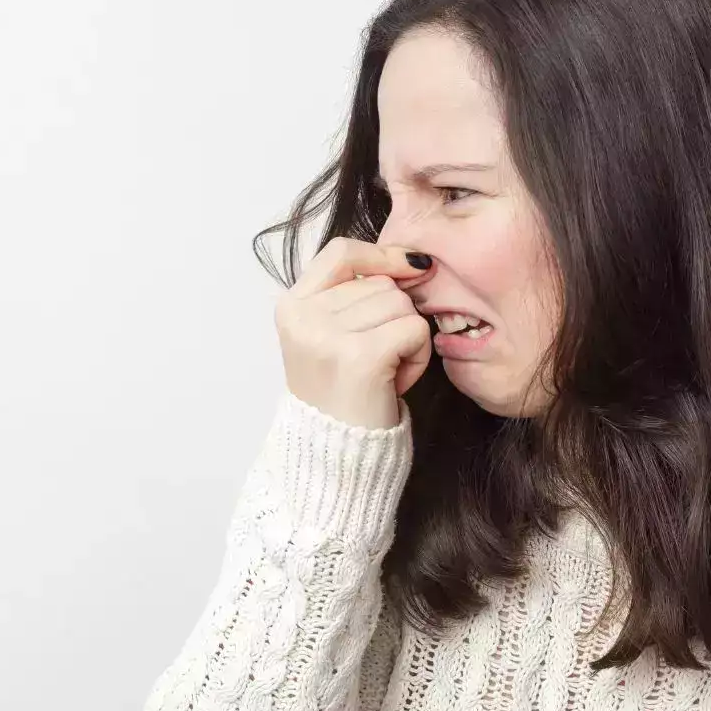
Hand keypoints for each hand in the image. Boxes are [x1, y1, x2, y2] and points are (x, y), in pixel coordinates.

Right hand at [274, 237, 432, 428]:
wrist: (334, 458)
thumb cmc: (343, 398)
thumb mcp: (331, 337)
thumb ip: (355, 296)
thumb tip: (415, 261)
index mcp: (292, 306)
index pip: (341, 252)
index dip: (382, 254)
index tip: (411, 266)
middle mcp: (303, 316)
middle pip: (381, 282)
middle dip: (395, 318)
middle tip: (377, 360)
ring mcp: (328, 335)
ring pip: (402, 304)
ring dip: (408, 339)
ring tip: (384, 372)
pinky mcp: (360, 355)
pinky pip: (415, 328)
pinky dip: (418, 355)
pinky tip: (396, 381)